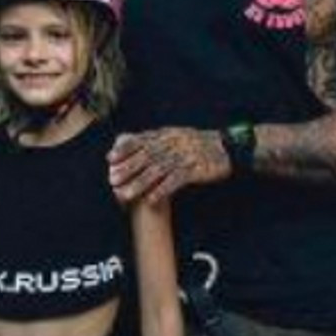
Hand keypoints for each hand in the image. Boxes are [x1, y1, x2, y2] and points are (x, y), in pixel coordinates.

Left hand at [108, 126, 226, 206]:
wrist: (226, 148)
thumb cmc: (198, 144)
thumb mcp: (176, 135)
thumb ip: (157, 139)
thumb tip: (134, 142)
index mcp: (167, 135)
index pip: (142, 140)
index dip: (125, 149)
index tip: (110, 158)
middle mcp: (173, 144)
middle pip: (146, 156)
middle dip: (127, 168)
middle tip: (112, 180)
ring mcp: (183, 156)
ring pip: (157, 171)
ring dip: (139, 183)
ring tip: (125, 195)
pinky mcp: (194, 170)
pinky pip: (175, 181)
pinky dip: (162, 190)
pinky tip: (150, 200)